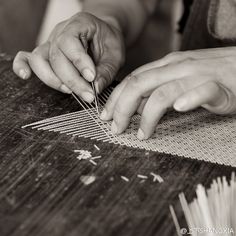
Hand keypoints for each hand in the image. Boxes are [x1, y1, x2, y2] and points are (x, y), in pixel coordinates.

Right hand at [13, 12, 124, 101]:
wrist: (103, 35)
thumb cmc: (109, 43)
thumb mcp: (115, 56)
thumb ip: (106, 72)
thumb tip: (95, 89)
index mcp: (79, 24)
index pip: (70, 42)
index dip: (79, 62)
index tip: (91, 78)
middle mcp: (61, 31)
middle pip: (56, 56)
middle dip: (72, 80)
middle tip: (88, 96)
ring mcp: (50, 42)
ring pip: (39, 59)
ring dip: (53, 79)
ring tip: (69, 91)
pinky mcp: (46, 53)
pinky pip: (27, 57)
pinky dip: (23, 66)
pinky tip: (26, 76)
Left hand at [100, 47, 235, 139]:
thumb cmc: (208, 76)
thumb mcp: (175, 81)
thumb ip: (154, 91)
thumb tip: (134, 107)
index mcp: (166, 66)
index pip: (132, 80)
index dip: (115, 98)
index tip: (106, 116)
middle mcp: (177, 67)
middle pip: (140, 85)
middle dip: (122, 108)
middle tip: (115, 128)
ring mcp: (197, 75)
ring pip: (164, 92)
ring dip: (148, 115)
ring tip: (141, 134)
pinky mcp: (219, 86)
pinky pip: (203, 91)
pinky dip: (190, 99)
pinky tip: (179, 109)